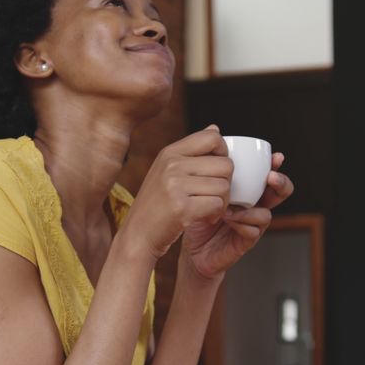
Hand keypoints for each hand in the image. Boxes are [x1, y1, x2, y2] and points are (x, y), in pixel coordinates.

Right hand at [122, 125, 232, 260]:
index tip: (217, 170)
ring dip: (221, 202)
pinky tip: (204, 218)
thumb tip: (215, 128)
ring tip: (207, 209)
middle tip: (214, 196)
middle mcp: (172, 165)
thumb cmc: (156, 205)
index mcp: (170, 153)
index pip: (212, 138)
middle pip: (225, 165)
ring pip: (224, 187)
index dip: (224, 153)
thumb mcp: (167, 171)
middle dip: (226, 183)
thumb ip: (191, 151)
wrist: (137, 235)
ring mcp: (175, 185)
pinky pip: (217, 205)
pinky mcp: (181, 208)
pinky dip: (215, 214)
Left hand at [183, 152, 294, 278]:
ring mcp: (253, 223)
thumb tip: (214, 127)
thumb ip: (210, 160)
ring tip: (230, 207)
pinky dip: (242, 224)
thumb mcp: (200, 182)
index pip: (268, 173)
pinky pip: (254, 230)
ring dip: (250, 209)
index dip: (276, 165)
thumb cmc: (196, 211)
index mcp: (248, 188)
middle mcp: (255, 204)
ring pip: (266, 213)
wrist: (188, 244)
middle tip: (271, 177)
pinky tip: (227, 220)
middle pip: (280, 192)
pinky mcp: (246, 240)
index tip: (276, 157)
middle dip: (281, 183)